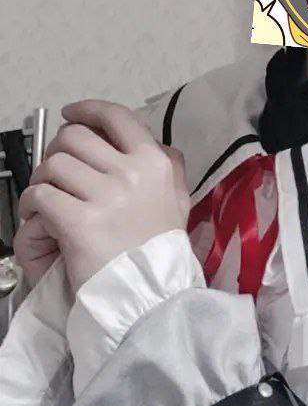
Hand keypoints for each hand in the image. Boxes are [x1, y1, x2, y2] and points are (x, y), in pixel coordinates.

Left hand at [17, 100, 190, 293]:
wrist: (149, 296)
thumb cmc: (160, 251)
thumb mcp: (178, 200)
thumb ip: (170, 165)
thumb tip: (155, 141)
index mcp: (156, 162)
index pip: (117, 116)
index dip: (87, 109)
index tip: (71, 114)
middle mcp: (133, 172)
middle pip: (75, 136)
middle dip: (58, 149)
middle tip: (57, 172)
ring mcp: (106, 196)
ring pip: (54, 164)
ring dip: (42, 179)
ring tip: (48, 199)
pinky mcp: (79, 221)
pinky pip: (40, 195)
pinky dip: (32, 204)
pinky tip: (40, 217)